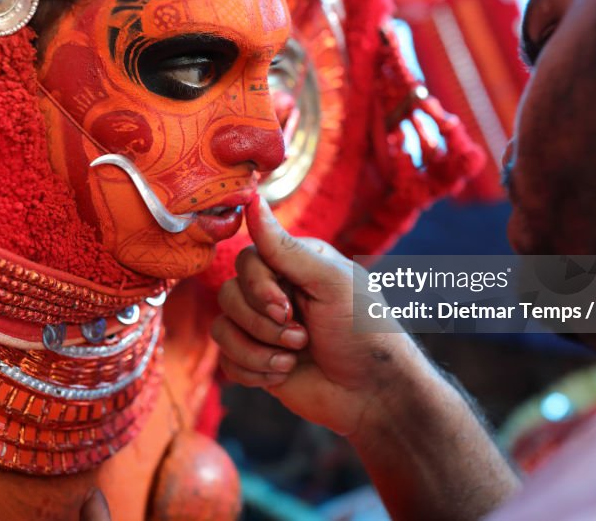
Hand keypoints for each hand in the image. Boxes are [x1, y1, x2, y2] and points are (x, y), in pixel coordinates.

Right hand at [212, 197, 418, 436]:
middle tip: (301, 338)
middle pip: (228, 294)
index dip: (258, 287)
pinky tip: (285, 374)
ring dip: (258, 350)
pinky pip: (226, 360)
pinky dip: (254, 371)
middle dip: (262, 324)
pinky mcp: (256, 359)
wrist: (374, 395)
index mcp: (295, 265)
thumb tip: (252, 199)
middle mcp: (275, 292)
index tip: (286, 309)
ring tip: (294, 358)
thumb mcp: (331, 283)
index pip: (247, 261)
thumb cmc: (364, 332)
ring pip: (222, 328)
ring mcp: (263, 328)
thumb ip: (285, 247)